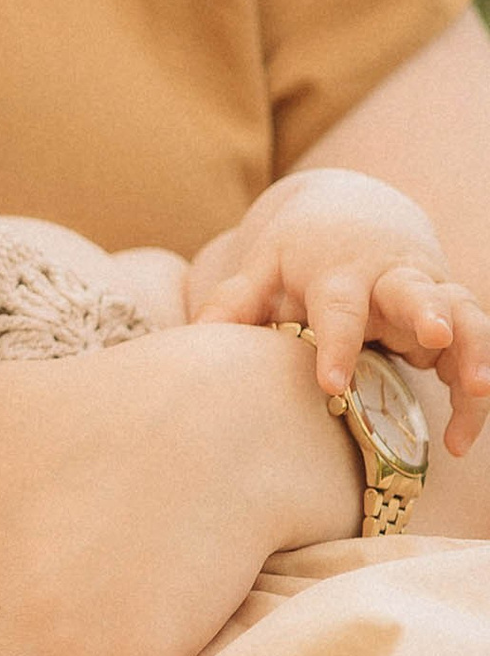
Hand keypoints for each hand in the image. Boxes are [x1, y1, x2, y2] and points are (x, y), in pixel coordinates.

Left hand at [186, 166, 489, 457]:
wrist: (357, 215)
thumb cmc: (301, 252)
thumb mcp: (264, 267)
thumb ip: (236, 301)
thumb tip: (194, 336)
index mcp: (339, 270)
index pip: (337, 305)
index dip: (336, 343)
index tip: (331, 384)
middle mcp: (391, 278)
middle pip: (413, 290)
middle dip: (427, 311)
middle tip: (434, 336)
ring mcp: (429, 294)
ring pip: (463, 316)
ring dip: (474, 350)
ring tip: (477, 391)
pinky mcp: (453, 314)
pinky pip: (475, 347)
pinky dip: (476, 389)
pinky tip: (462, 440)